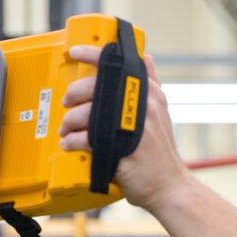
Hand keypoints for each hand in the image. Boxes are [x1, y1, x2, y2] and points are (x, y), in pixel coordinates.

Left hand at [58, 46, 190, 211]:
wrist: (169, 186)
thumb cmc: (161, 153)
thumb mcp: (161, 112)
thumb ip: (152, 84)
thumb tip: (146, 57)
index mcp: (149, 93)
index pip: (118, 63)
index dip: (92, 53)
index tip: (74, 51)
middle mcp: (142, 105)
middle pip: (94, 87)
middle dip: (73, 94)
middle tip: (67, 104)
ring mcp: (132, 126)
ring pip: (85, 113)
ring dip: (69, 122)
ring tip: (67, 131)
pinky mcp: (119, 148)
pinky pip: (85, 138)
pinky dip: (73, 141)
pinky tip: (70, 145)